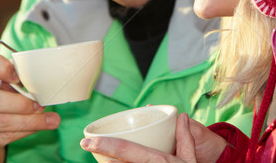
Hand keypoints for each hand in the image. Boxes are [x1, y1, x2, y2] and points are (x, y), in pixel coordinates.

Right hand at [0, 50, 59, 162]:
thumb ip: (12, 82)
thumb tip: (38, 84)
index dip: (1, 67)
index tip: (19, 76)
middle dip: (20, 103)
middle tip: (40, 104)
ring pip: (1, 122)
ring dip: (31, 120)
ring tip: (50, 119)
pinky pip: (3, 137)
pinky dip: (26, 131)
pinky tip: (39, 126)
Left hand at [80, 113, 226, 161]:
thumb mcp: (189, 160)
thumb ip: (185, 138)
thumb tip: (182, 116)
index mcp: (157, 160)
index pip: (126, 150)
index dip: (105, 145)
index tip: (86, 141)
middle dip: (101, 154)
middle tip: (88, 146)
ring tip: (100, 154)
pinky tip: (111, 162)